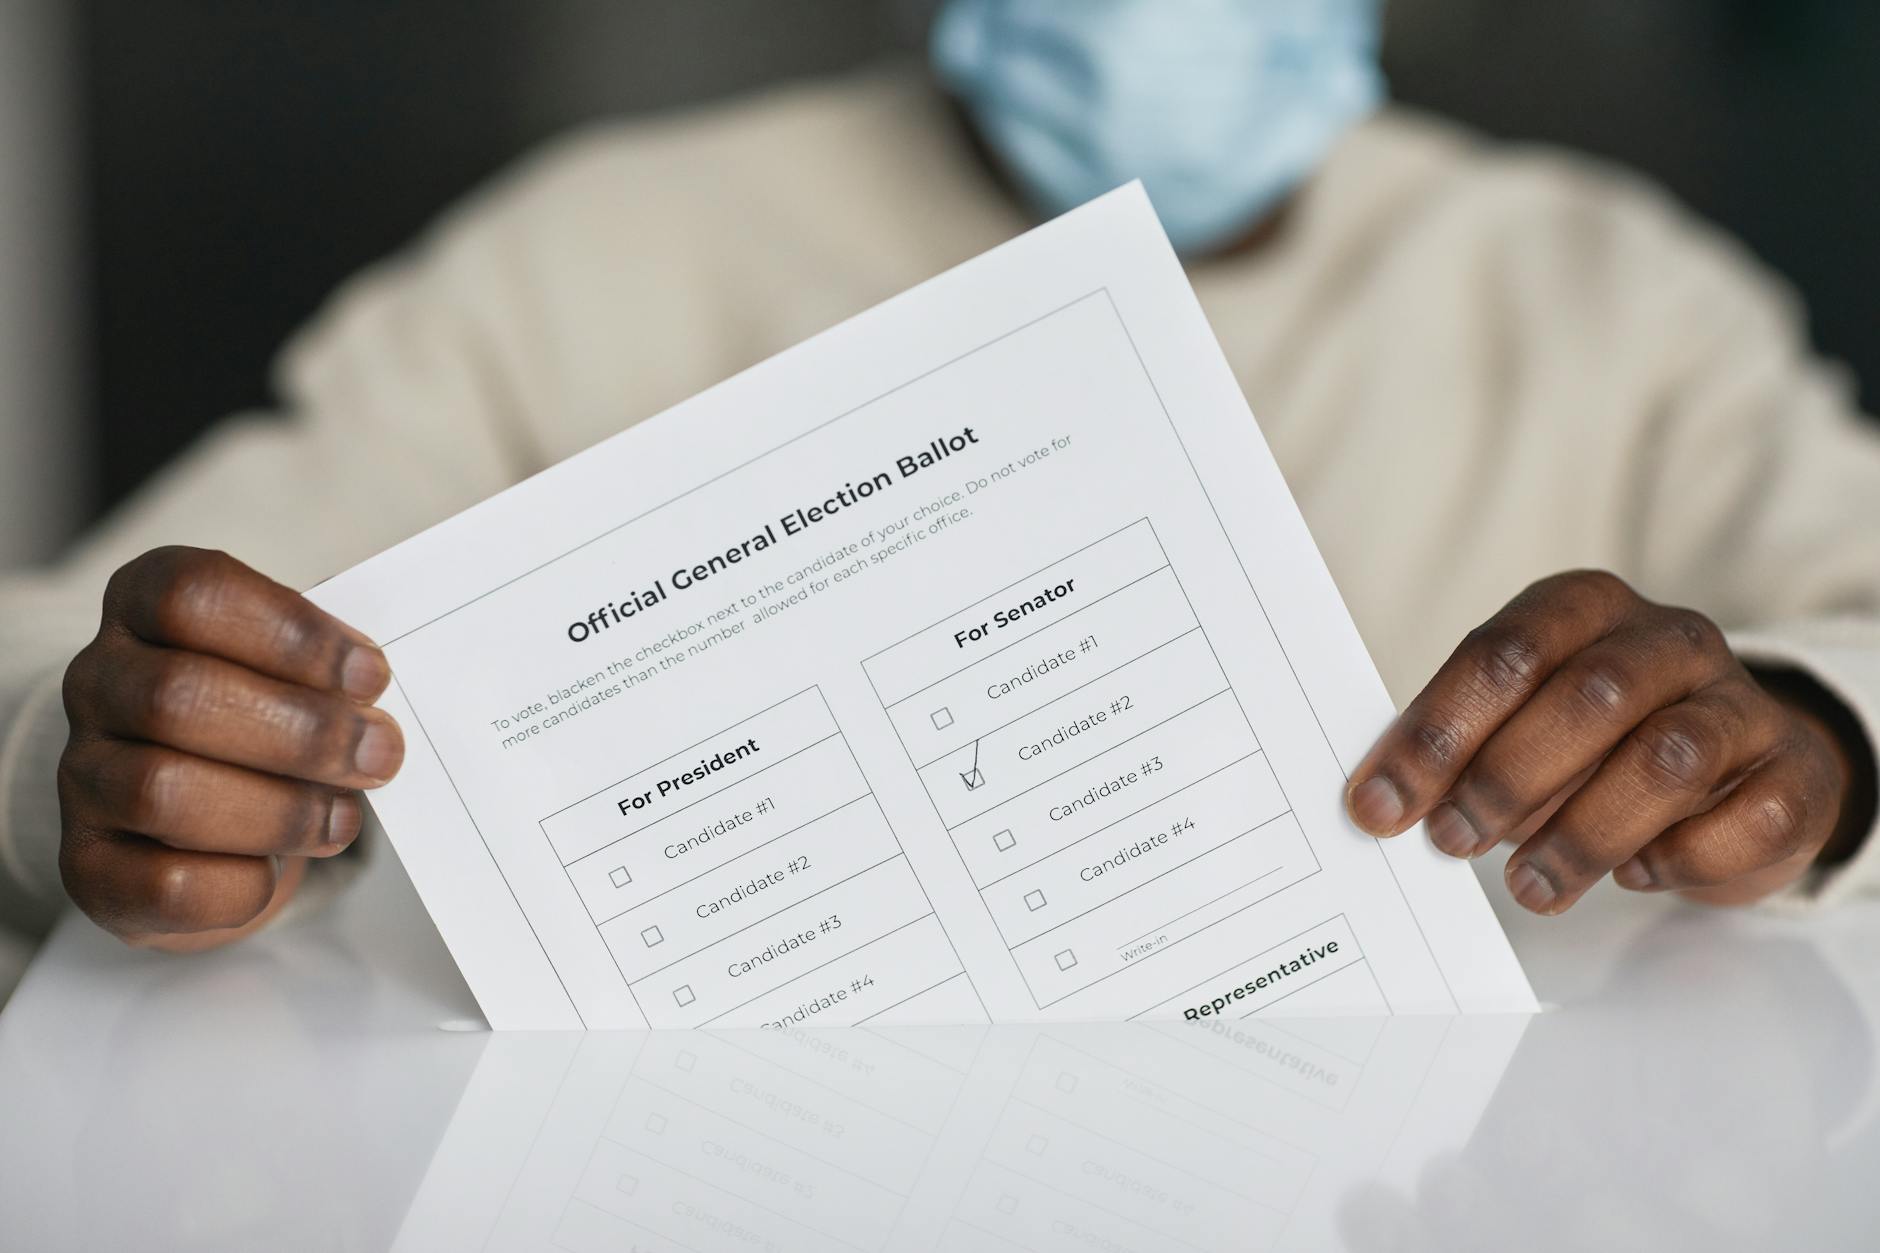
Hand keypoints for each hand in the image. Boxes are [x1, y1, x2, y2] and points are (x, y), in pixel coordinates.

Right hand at [58, 547, 403, 948]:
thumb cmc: (261, 726)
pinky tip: (275, 870)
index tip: (370, 675)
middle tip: (380, 753)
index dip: (291, 634)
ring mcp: (83, 778)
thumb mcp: (292, 672)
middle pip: (177, 695)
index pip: (192, 594)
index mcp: (142, 609)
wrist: (203, 827)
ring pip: (162, 792)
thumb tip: (370, 699)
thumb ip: (324, 673)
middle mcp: (97, 684)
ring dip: (280, 811)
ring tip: (342, 817)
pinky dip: (240, 884)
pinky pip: (165, 884)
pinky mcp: (91, 870)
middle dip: (302, 732)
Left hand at [1345, 570, 1859, 911]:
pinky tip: (1634, 875)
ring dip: (1582, 833)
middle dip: (1505, 778)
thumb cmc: (1597, 744)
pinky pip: (1745, 818)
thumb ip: (1463, 751)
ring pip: (1665, 758)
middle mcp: (1667, 639)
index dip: (1436, 731)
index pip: (1502, 654)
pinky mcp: (1792, 772)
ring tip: (1530, 886)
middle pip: (1587, 696)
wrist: (1733, 766)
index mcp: (1583, 608)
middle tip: (1454, 841)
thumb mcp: (1523, 726)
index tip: (1381, 803)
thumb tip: (1388, 801)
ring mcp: (1739, 702)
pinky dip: (1681, 857)